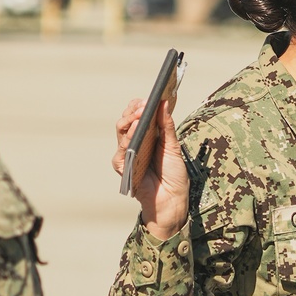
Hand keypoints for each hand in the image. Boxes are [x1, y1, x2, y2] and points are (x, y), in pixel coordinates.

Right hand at [113, 98, 189, 240]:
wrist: (172, 200)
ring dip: (130, 119)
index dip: (142, 105)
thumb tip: (164, 102)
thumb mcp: (173, 146)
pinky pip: (122, 149)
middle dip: (134, 109)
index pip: (138, 114)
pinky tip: (134, 129)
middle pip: (127, 119)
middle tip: (145, 103)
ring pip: (121, 131)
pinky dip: (127, 138)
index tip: (151, 96)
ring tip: (139, 112)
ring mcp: (127, 153)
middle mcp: (134, 142)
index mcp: (147, 135)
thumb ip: (167, 126)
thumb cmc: (173, 174)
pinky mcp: (123, 166)